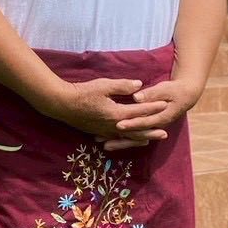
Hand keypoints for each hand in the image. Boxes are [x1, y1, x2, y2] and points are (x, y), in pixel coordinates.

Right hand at [41, 77, 170, 147]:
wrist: (62, 104)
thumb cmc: (83, 92)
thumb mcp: (104, 85)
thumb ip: (123, 86)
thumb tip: (139, 85)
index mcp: (117, 113)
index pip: (139, 110)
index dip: (153, 107)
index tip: (165, 105)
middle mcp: (113, 126)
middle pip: (136, 130)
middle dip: (151, 130)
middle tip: (164, 132)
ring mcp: (105, 131)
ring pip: (127, 138)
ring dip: (140, 138)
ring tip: (151, 140)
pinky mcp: (98, 132)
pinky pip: (116, 140)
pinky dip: (126, 141)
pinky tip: (129, 141)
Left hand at [103, 77, 201, 149]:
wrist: (185, 97)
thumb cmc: (174, 91)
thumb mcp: (165, 89)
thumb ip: (151, 94)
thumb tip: (136, 97)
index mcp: (162, 117)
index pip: (144, 122)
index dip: (132, 124)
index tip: (118, 125)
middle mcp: (156, 127)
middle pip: (137, 136)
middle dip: (121, 140)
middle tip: (105, 143)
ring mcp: (152, 129)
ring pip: (135, 139)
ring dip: (120, 143)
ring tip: (103, 145)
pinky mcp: (147, 128)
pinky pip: (135, 137)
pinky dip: (123, 139)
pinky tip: (109, 141)